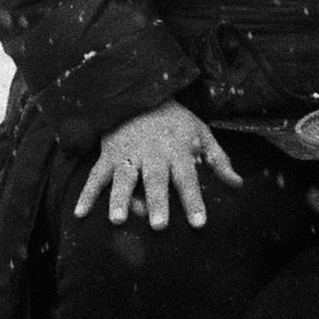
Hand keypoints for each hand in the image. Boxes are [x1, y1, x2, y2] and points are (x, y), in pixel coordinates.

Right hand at [74, 103, 241, 231]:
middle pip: (155, 180)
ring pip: (124, 178)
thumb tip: (239, 185)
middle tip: (158, 226)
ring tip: (117, 220)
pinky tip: (80, 213)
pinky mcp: (108, 155)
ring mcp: (128, 155)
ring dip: (119, 199)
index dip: (194, 201)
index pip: (188, 179)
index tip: (199, 224)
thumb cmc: (175, 121)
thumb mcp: (201, 134)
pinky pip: (96, 176)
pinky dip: (87, 194)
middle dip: (157, 202)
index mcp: (178, 152)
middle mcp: (153, 155)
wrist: (141, 93)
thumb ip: (219, 161)